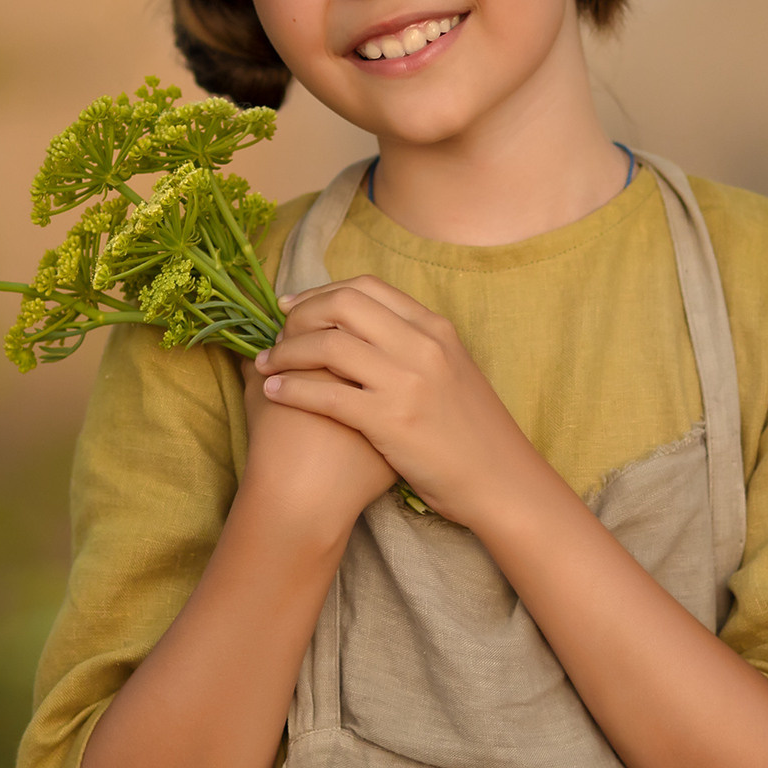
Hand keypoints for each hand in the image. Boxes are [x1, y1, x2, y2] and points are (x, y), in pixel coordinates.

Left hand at [251, 276, 549, 528]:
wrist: (501, 479)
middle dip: (300, 314)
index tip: (294, 305)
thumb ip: (417, 345)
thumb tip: (368, 331)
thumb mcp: (454, 370)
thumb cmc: (473, 432)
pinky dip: (292, 389)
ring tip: (266, 365)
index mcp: (436, 328)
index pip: (367, 288)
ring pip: (327, 345)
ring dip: (286, 352)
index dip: (321, 292)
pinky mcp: (391, 420)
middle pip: (342, 304)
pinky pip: (326, 395)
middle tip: (276, 332)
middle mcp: (422, 345)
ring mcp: (407, 381)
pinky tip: (274, 393)